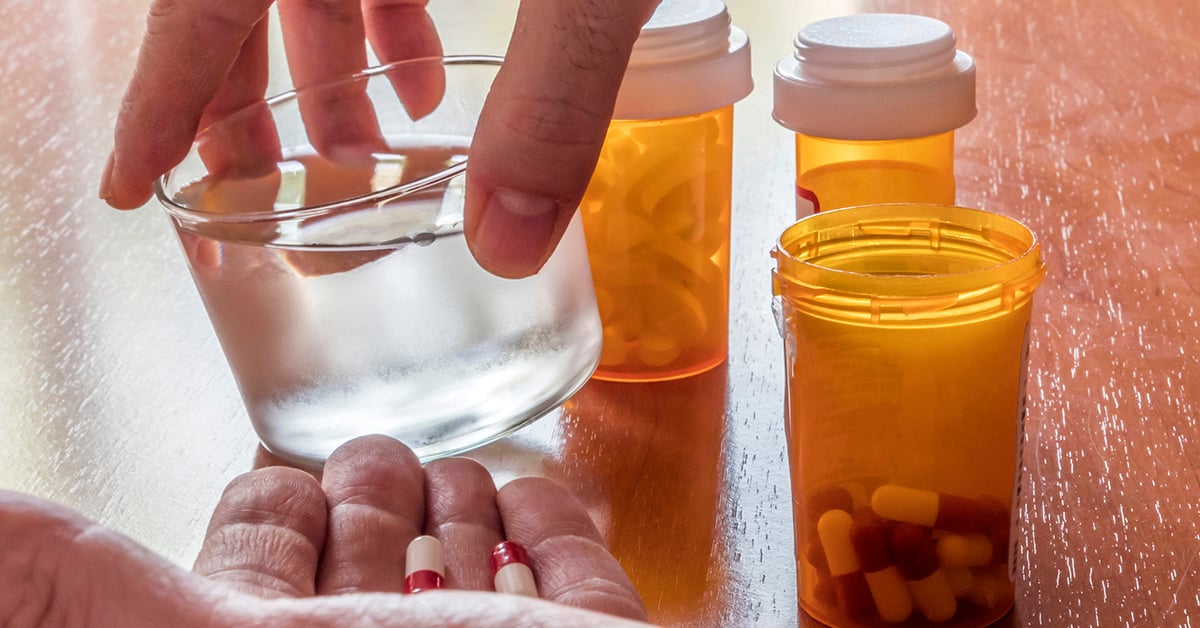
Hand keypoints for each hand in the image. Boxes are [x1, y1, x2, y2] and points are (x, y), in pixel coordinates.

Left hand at [0, 436, 647, 625]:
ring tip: (455, 477)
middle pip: (375, 568)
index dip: (273, 520)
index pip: (268, 578)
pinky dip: (556, 530)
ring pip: (472, 571)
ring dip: (463, 510)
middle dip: (377, 501)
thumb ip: (65, 581)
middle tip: (375, 461)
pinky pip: (581, 582)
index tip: (279, 478)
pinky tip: (533, 503)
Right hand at [100, 0, 661, 277]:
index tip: (131, 180)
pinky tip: (424, 77)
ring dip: (327, 63)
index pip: (202, 0)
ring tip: (359, 151)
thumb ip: (553, 94)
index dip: (163, 97)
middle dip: (245, 93)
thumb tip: (511, 242)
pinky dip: (389, 11)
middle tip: (258, 185)